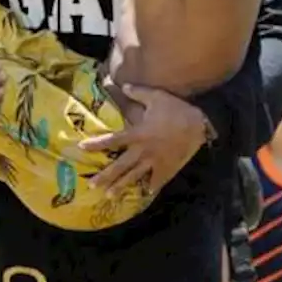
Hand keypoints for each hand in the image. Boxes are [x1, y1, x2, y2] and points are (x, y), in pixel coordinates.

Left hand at [79, 84, 208, 195]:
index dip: (96, 144)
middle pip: (120, 166)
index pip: (112, 140)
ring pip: (134, 177)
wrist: (199, 125)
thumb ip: (138, 93)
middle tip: (91, 185)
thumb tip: (123, 86)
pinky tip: (144, 193)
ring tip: (109, 196)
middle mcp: (143, 151)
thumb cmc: (176, 110)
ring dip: (121, 187)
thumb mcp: (156, 96)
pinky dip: (150, 187)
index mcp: (138, 134)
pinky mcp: (167, 169)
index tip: (81, 148)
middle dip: (105, 176)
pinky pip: (156, 181)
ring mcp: (155, 162)